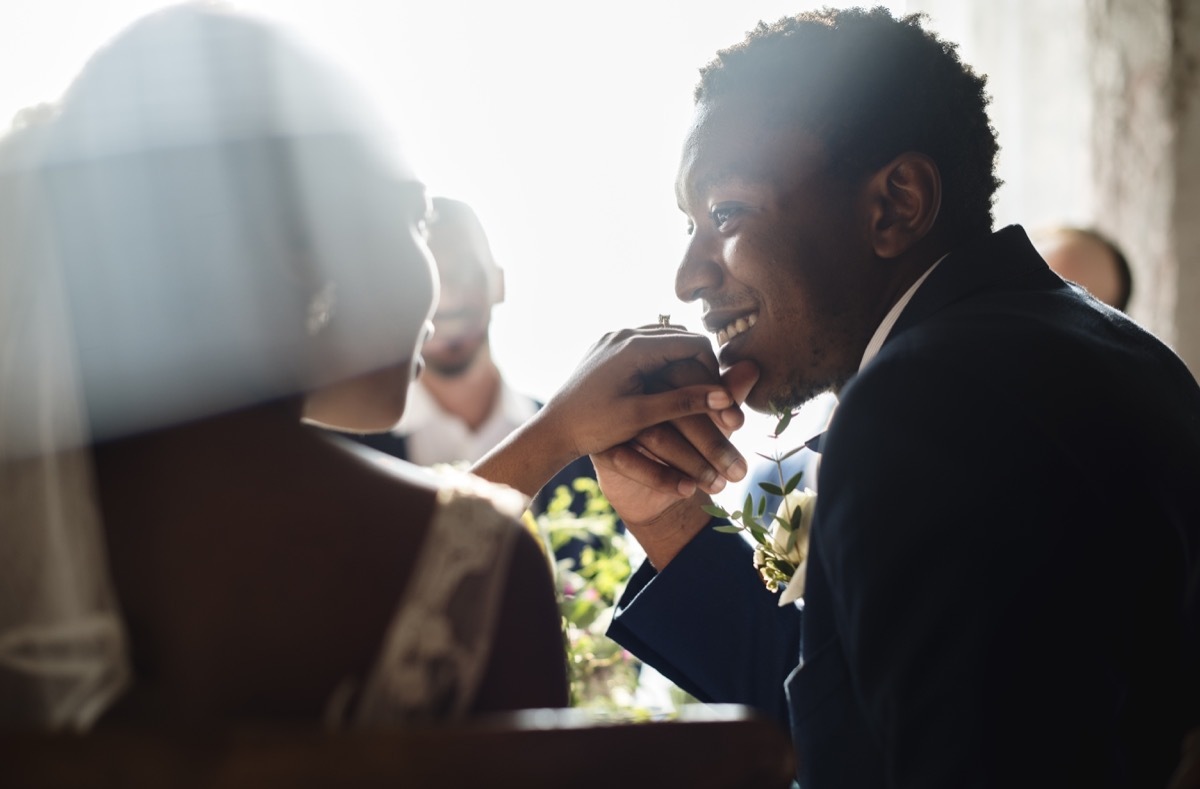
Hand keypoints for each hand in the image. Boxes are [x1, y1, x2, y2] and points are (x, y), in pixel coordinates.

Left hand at [536, 326, 746, 480]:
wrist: (553, 430)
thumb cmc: (595, 427)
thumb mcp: (641, 417)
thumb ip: (683, 403)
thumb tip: (724, 396)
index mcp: (635, 347)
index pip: (693, 343)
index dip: (713, 369)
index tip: (719, 398)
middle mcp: (624, 334)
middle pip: (680, 336)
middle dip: (700, 363)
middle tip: (710, 396)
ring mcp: (613, 338)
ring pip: (663, 338)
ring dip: (681, 360)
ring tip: (692, 393)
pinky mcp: (606, 347)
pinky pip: (645, 344)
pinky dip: (662, 360)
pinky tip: (665, 387)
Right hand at [594, 358, 759, 567]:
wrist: (647, 485)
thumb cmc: (683, 439)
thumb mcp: (710, 417)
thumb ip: (727, 393)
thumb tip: (752, 368)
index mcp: (661, 374)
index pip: (688, 377)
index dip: (716, 399)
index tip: (739, 424)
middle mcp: (635, 393)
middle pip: (675, 411)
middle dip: (712, 442)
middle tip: (739, 471)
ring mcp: (616, 421)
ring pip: (656, 437)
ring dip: (692, 463)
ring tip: (719, 485)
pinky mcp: (603, 448)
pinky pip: (630, 462)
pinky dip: (662, 478)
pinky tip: (688, 492)